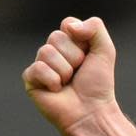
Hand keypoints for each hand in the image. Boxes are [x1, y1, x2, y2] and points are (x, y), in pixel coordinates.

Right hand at [22, 16, 117, 132]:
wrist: (92, 112)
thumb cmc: (98, 84)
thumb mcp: (105, 51)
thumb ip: (95, 28)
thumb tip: (70, 26)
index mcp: (69, 43)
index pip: (67, 24)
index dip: (80, 40)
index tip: (88, 57)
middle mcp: (53, 52)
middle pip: (56, 37)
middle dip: (74, 57)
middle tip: (78, 73)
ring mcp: (40, 65)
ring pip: (46, 52)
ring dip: (64, 70)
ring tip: (68, 83)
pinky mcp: (30, 80)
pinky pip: (38, 68)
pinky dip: (52, 80)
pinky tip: (57, 91)